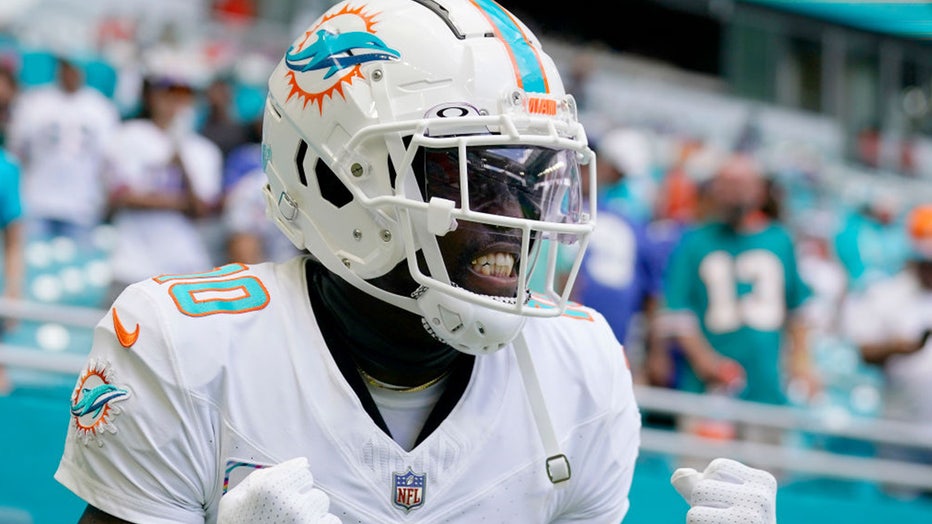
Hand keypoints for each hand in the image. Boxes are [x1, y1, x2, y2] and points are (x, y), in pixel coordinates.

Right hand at [218, 457, 341, 523]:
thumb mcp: (237, 497)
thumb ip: (270, 474)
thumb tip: (304, 462)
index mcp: (271, 488)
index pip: (304, 474)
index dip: (292, 487)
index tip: (280, 501)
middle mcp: (292, 505)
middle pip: (316, 493)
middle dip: (304, 503)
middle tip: (284, 517)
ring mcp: (305, 522)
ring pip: (323, 509)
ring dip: (312, 516)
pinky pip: (331, 522)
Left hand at [671, 458, 776, 523]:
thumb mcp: (722, 501)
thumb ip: (699, 485)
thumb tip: (680, 475)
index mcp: (764, 482)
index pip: (718, 467)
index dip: (711, 486)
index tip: (729, 505)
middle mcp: (761, 498)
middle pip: (702, 487)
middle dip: (702, 505)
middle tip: (723, 522)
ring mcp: (751, 519)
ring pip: (695, 506)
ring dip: (698, 519)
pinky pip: (695, 518)